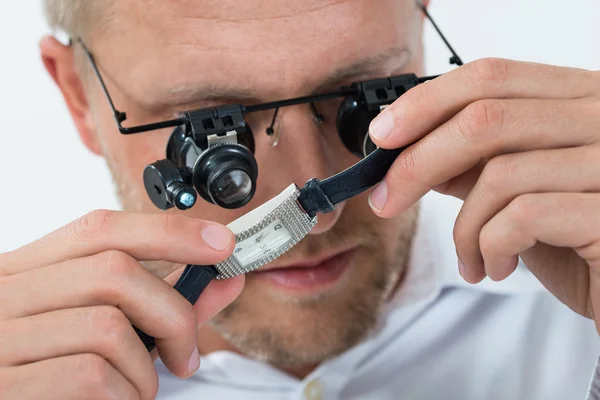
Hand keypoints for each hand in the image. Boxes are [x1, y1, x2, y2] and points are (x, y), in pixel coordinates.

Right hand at [0, 210, 243, 399]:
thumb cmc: (64, 372)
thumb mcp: (111, 328)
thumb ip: (165, 300)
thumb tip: (226, 278)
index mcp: (29, 270)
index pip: (100, 228)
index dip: (168, 231)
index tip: (220, 244)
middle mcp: (6, 293)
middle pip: (115, 272)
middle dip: (173, 314)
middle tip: (187, 355)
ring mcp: (2, 338)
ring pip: (109, 327)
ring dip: (144, 369)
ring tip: (136, 390)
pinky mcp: (6, 385)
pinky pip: (91, 375)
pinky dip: (124, 394)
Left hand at [368, 58, 599, 329]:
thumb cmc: (583, 244)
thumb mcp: (524, 195)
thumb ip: (479, 166)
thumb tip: (413, 150)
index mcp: (580, 99)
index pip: (491, 77)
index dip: (426, 103)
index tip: (383, 135)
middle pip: (484, 119)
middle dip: (418, 163)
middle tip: (386, 199)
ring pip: (498, 172)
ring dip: (463, 227)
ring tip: (471, 258)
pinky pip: (523, 214)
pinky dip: (491, 246)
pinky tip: (499, 266)